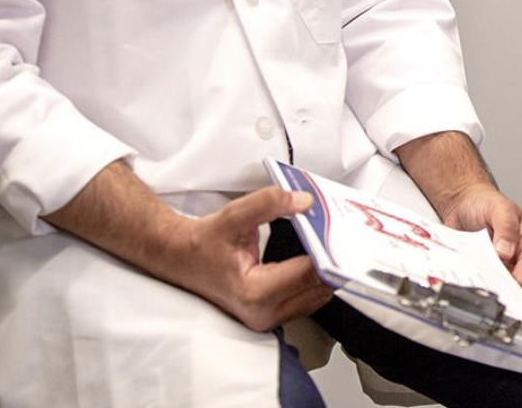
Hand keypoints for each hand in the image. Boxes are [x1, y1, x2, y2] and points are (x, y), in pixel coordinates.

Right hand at [162, 187, 334, 331]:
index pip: (308, 273)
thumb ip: (269, 203)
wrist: (182, 259)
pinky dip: (314, 281)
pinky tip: (316, 259)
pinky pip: (306, 300)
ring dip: (325, 273)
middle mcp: (263, 313)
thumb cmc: (204, 243)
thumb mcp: (233, 215)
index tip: (337, 233)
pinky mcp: (270, 316)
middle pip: (318, 288)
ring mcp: (267, 319)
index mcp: (254, 292)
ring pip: (316, 298)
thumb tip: (304, 202)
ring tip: (329, 245)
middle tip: (339, 235)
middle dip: (331, 261)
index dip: (326, 251)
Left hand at [394, 130, 521, 285]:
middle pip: (519, 274)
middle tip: (500, 282)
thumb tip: (507, 250)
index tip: (518, 278)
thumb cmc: (484, 202)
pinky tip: (472, 275)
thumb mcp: (499, 207)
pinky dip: (478, 281)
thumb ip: (506, 226)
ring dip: (493, 282)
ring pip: (500, 281)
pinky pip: (481, 280)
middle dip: (510, 281)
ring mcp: (497, 264)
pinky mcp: (481, 269)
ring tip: (484, 278)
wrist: (461, 203)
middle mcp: (514, 254)